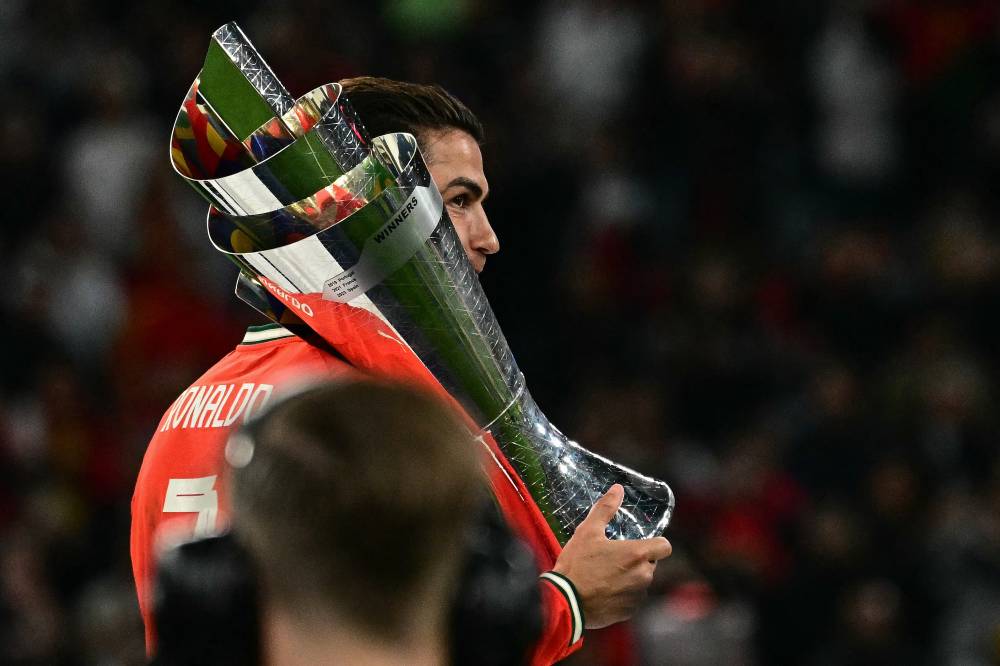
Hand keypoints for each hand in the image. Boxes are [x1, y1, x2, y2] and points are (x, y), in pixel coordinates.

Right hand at [552, 484, 672, 628]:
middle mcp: (643, 576)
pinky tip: (603, 591)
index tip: (639, 543)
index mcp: (638, 554)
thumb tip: (617, 489)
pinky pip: (632, 599)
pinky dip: (622, 596)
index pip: (665, 547)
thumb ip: (605, 508)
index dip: (655, 543)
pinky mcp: (629, 612)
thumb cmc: (578, 564)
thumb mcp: (588, 531)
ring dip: (630, 578)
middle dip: (637, 561)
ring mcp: (637, 596)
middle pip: (651, 564)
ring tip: (605, 575)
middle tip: (613, 558)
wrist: (565, 601)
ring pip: (641, 582)